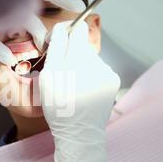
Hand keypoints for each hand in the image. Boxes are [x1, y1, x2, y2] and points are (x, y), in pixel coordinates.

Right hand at [39, 21, 119, 161]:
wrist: (80, 134)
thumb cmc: (59, 107)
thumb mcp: (49, 77)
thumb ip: (56, 49)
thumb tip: (62, 27)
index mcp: (79, 58)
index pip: (79, 30)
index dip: (68, 33)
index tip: (61, 42)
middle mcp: (97, 61)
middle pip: (83, 46)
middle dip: (73, 55)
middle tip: (63, 75)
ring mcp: (108, 71)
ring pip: (91, 59)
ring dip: (82, 66)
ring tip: (74, 86)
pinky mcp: (113, 81)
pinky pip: (100, 70)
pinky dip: (92, 76)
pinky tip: (85, 90)